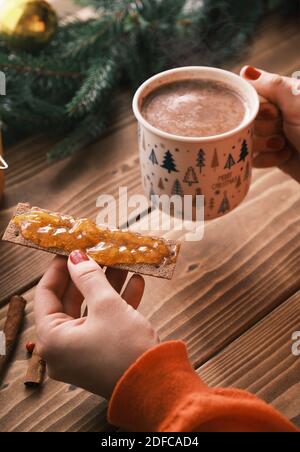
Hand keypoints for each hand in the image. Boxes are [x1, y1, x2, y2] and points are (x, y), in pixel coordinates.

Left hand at [34, 252, 158, 398]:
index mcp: (53, 338)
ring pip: (92, 310)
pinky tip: (136, 283)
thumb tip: (76, 257)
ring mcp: (83, 351)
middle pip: (71, 301)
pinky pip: (105, 322)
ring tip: (122, 263)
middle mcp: (63, 347)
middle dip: (89, 275)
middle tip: (99, 253)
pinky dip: (118, 304)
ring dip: (108, 286)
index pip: (46, 294)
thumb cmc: (125, 348)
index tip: (70, 249)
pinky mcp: (102, 353)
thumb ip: (89, 278)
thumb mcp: (107, 306)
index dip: (59, 269)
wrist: (157, 386)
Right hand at [240, 66, 299, 181]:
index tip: (274, 113)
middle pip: (247, 119)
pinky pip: (253, 157)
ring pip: (247, 139)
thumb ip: (271, 85)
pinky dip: (268, 159)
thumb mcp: (297, 102)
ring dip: (265, 144)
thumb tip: (244, 71)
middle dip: (263, 127)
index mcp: (284, 96)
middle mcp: (277, 114)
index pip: (252, 96)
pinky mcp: (272, 156)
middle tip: (282, 128)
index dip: (258, 108)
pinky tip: (284, 156)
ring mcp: (273, 135)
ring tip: (284, 145)